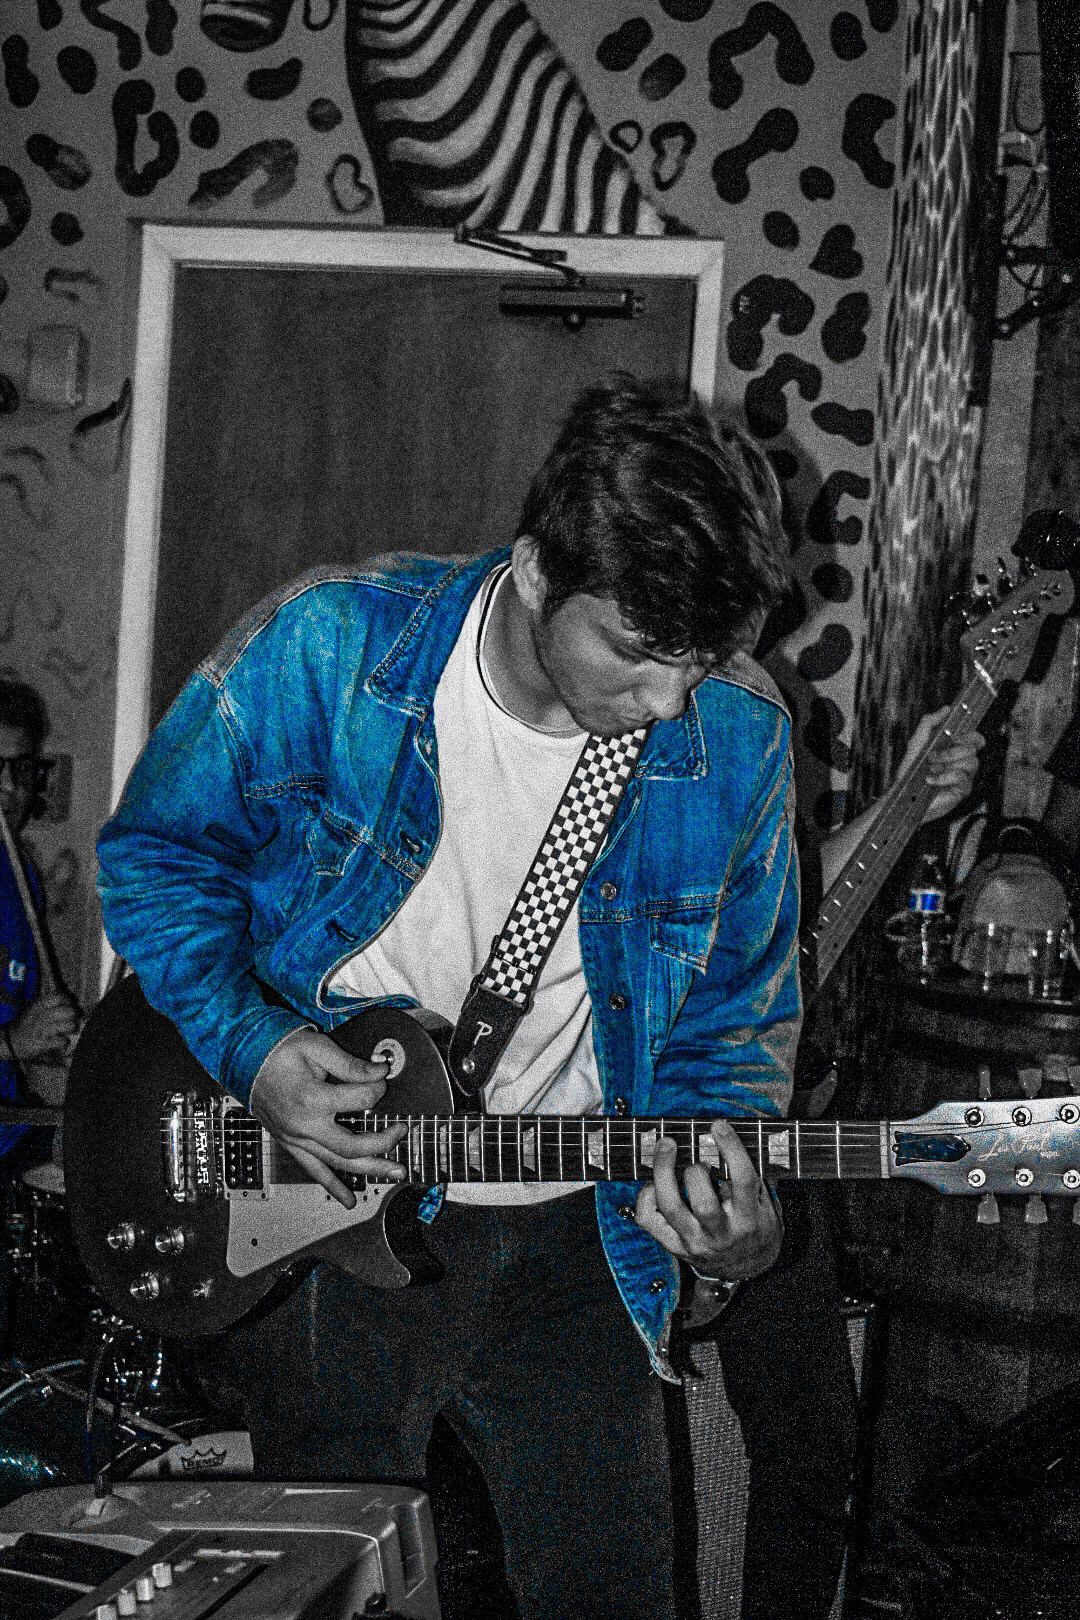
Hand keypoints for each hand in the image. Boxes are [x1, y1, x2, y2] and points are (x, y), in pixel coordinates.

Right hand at [7, 993, 78, 1062]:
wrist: (11, 1040)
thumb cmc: (26, 1023)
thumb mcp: (33, 1007)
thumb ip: (47, 1001)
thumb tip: (66, 996)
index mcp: (39, 1005)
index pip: (60, 997)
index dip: (68, 1000)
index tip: (70, 1004)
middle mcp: (42, 1016)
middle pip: (69, 1011)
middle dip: (74, 1015)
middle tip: (72, 1018)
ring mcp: (43, 1030)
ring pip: (69, 1025)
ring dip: (71, 1028)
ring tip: (68, 1030)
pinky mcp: (44, 1043)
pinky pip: (62, 1041)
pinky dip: (64, 1042)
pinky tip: (60, 1041)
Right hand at [250, 1027, 406, 1207]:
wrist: (246, 1063)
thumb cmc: (280, 1053)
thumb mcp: (317, 1048)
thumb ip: (351, 1064)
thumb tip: (382, 1070)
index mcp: (312, 1098)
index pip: (361, 1100)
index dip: (378, 1087)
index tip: (381, 1077)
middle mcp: (305, 1126)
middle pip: (353, 1146)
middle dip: (384, 1141)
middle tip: (401, 1130)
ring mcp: (298, 1140)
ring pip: (339, 1163)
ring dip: (370, 1170)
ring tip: (396, 1172)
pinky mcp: (293, 1145)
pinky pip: (314, 1171)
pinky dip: (333, 1187)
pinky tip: (349, 1200)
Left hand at [634, 1119, 781, 1279]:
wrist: (749, 1268)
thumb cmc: (756, 1225)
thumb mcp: (766, 1204)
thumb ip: (751, 1177)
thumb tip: (728, 1136)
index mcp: (750, 1219)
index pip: (743, 1182)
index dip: (731, 1149)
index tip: (719, 1126)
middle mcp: (722, 1234)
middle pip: (703, 1203)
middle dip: (695, 1171)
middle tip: (695, 1157)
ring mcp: (695, 1242)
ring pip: (672, 1208)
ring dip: (664, 1172)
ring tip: (666, 1147)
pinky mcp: (675, 1246)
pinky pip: (649, 1221)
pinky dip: (645, 1197)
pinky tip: (654, 1184)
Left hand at [901, 707, 982, 822]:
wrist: (903, 794)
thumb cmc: (911, 769)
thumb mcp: (917, 741)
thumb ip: (929, 722)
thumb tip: (947, 708)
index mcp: (955, 749)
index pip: (976, 739)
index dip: (971, 736)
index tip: (955, 738)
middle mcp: (963, 762)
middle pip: (973, 749)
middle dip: (950, 752)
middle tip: (932, 756)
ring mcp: (965, 777)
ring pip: (971, 763)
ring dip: (946, 764)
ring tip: (930, 770)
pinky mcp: (963, 791)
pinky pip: (962, 778)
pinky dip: (943, 777)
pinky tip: (930, 780)